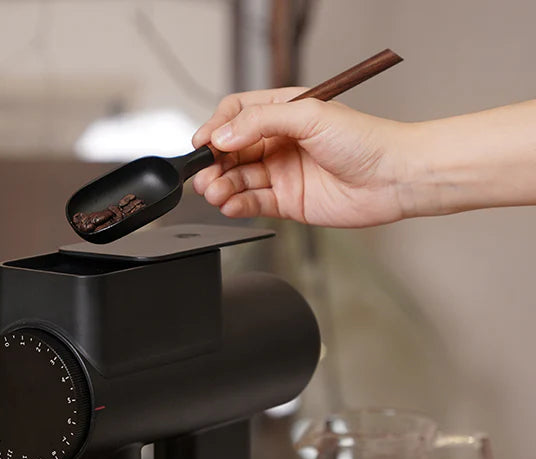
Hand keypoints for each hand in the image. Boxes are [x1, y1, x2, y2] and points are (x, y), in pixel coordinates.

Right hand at [192, 88, 414, 227]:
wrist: (393, 178)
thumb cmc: (365, 140)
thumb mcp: (309, 116)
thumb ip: (262, 121)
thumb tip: (223, 133)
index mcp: (284, 114)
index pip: (237, 116)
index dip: (216, 127)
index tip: (204, 141)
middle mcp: (280, 143)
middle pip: (232, 151)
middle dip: (214, 164)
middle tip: (205, 175)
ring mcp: (282, 174)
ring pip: (239, 180)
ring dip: (222, 186)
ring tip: (215, 192)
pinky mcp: (288, 203)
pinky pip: (253, 204)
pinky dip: (237, 206)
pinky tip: (230, 205)